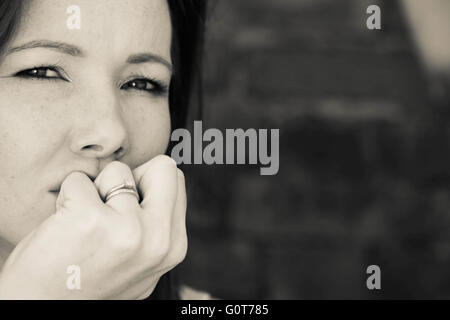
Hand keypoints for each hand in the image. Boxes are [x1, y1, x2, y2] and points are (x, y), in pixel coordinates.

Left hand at [0, 155, 186, 298]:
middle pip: (162, 167)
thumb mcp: (140, 264)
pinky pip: (78, 180)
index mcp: (173, 247)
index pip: (174, 181)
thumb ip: (156, 226)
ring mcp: (127, 230)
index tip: (125, 209)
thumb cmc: (87, 282)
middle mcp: (158, 240)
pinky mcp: (89, 220)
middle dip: (133, 178)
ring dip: (95, 190)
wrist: (44, 308)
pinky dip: (66, 196)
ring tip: (83, 223)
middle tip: (109, 205)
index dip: (147, 186)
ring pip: (116, 171)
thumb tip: (162, 177)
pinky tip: (63, 225)